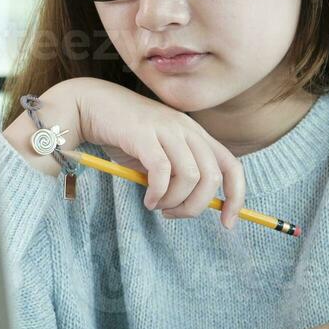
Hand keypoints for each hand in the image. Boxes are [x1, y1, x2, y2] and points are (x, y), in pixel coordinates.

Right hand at [66, 78, 247, 229]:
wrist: (92, 106)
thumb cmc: (125, 135)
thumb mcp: (160, 154)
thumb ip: (178, 174)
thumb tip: (194, 205)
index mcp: (196, 133)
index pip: (231, 165)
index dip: (236, 196)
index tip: (228, 222)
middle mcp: (187, 128)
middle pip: (212, 176)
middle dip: (197, 205)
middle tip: (173, 214)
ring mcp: (167, 129)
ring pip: (191, 176)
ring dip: (175, 201)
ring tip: (157, 206)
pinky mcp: (144, 134)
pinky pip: (162, 171)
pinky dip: (158, 193)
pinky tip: (147, 199)